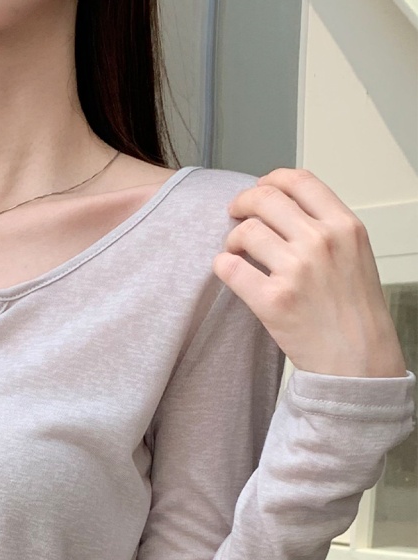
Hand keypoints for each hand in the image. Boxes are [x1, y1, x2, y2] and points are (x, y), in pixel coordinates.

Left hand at [212, 166, 407, 378]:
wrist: (357, 359)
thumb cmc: (354, 311)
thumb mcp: (354, 254)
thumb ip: (325, 228)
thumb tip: (286, 209)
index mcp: (343, 225)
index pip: (299, 180)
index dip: (270, 179)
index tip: (259, 188)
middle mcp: (320, 241)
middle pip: (265, 199)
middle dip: (242, 202)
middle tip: (235, 213)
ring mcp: (296, 270)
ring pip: (245, 232)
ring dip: (232, 238)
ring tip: (236, 251)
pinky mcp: (272, 300)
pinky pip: (230, 268)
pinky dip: (222, 265)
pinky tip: (227, 270)